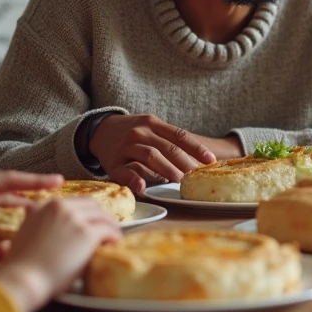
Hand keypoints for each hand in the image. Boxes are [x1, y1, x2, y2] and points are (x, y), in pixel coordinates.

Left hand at [0, 171, 63, 262]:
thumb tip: (9, 253)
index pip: (7, 181)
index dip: (34, 180)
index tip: (57, 179)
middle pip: (7, 183)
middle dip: (33, 184)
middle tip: (59, 186)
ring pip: (1, 192)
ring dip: (23, 195)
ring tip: (47, 201)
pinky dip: (10, 204)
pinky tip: (23, 211)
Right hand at [0, 197, 120, 311]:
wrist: (24, 278)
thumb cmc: (21, 263)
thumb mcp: (23, 230)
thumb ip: (31, 218)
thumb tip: (29, 208)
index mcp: (48, 205)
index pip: (77, 202)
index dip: (88, 212)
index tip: (92, 220)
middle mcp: (63, 207)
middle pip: (92, 206)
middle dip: (102, 216)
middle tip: (107, 227)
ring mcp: (76, 219)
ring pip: (103, 216)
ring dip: (111, 225)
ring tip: (114, 235)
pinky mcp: (87, 234)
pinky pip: (108, 231)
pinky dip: (115, 236)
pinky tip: (115, 243)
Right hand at [89, 113, 233, 192]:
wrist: (100, 130)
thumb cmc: (134, 133)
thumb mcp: (150, 127)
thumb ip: (170, 139)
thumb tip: (200, 157)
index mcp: (153, 124)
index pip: (179, 136)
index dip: (197, 148)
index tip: (211, 161)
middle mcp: (140, 132)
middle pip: (167, 147)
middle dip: (185, 163)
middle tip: (197, 177)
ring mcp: (126, 146)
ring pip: (150, 156)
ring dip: (167, 169)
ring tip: (179, 181)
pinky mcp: (113, 162)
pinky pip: (125, 171)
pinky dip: (134, 179)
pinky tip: (143, 187)